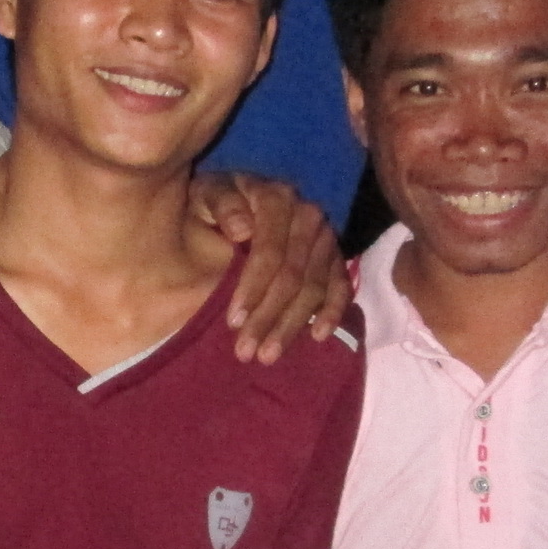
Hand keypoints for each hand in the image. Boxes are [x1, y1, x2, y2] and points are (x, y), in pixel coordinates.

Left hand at [190, 172, 349, 361]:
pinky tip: (318, 337)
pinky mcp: (335, 256)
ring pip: (314, 287)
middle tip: (246, 352)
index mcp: (276, 198)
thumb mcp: (206, 192)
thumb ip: (220, 203)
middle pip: (293, 276)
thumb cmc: (216, 200)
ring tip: (268, 356)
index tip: (233, 322)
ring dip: (292, 325)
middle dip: (269, 318)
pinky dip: (334, 312)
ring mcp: (325, 237)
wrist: (238, 194)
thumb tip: (241, 230)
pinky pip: (341, 285)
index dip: (253, 289)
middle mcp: (308, 216)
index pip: (270, 251)